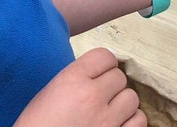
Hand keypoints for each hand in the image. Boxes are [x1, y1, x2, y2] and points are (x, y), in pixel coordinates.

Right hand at [14, 48, 145, 126]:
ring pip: (132, 98)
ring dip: (123, 104)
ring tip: (111, 113)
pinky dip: (131, 122)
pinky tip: (119, 125)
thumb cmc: (37, 124)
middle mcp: (93, 96)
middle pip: (119, 77)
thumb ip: (76, 79)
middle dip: (111, 86)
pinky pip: (139, 121)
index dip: (103, 65)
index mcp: (73, 79)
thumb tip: (96, 75)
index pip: (105, 56)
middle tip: (101, 97)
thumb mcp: (51, 92)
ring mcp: (107, 120)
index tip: (99, 74)